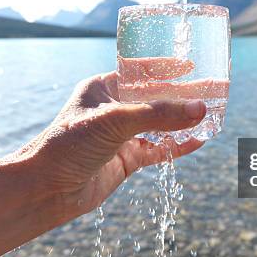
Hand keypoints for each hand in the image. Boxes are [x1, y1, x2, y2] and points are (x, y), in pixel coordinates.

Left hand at [17, 62, 205, 216]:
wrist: (45, 190)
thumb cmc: (68, 144)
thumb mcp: (114, 121)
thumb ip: (158, 115)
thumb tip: (200, 109)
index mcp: (104, 87)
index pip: (141, 72)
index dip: (167, 68)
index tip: (192, 66)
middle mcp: (114, 109)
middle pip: (155, 98)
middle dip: (182, 96)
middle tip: (211, 92)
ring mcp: (121, 135)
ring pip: (160, 125)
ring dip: (183, 122)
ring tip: (211, 115)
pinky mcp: (126, 159)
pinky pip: (159, 149)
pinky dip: (178, 145)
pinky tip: (198, 140)